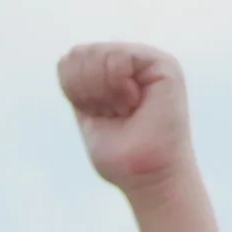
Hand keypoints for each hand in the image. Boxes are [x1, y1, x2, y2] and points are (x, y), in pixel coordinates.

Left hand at [60, 40, 193, 191]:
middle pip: (81, 53)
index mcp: (109, 72)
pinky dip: (118, 88)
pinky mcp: (163, 64)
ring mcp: (147, 59)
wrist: (148, 178)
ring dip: (105, 92)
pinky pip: (119, 58)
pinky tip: (134, 103)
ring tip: (126, 111)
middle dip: (88, 91)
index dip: (74, 91)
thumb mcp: (88, 113)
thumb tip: (68, 56)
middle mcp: (130, 60)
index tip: (98, 115)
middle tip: (113, 114)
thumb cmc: (121, 157)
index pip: (70, 61)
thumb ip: (80, 82)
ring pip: (98, 53)